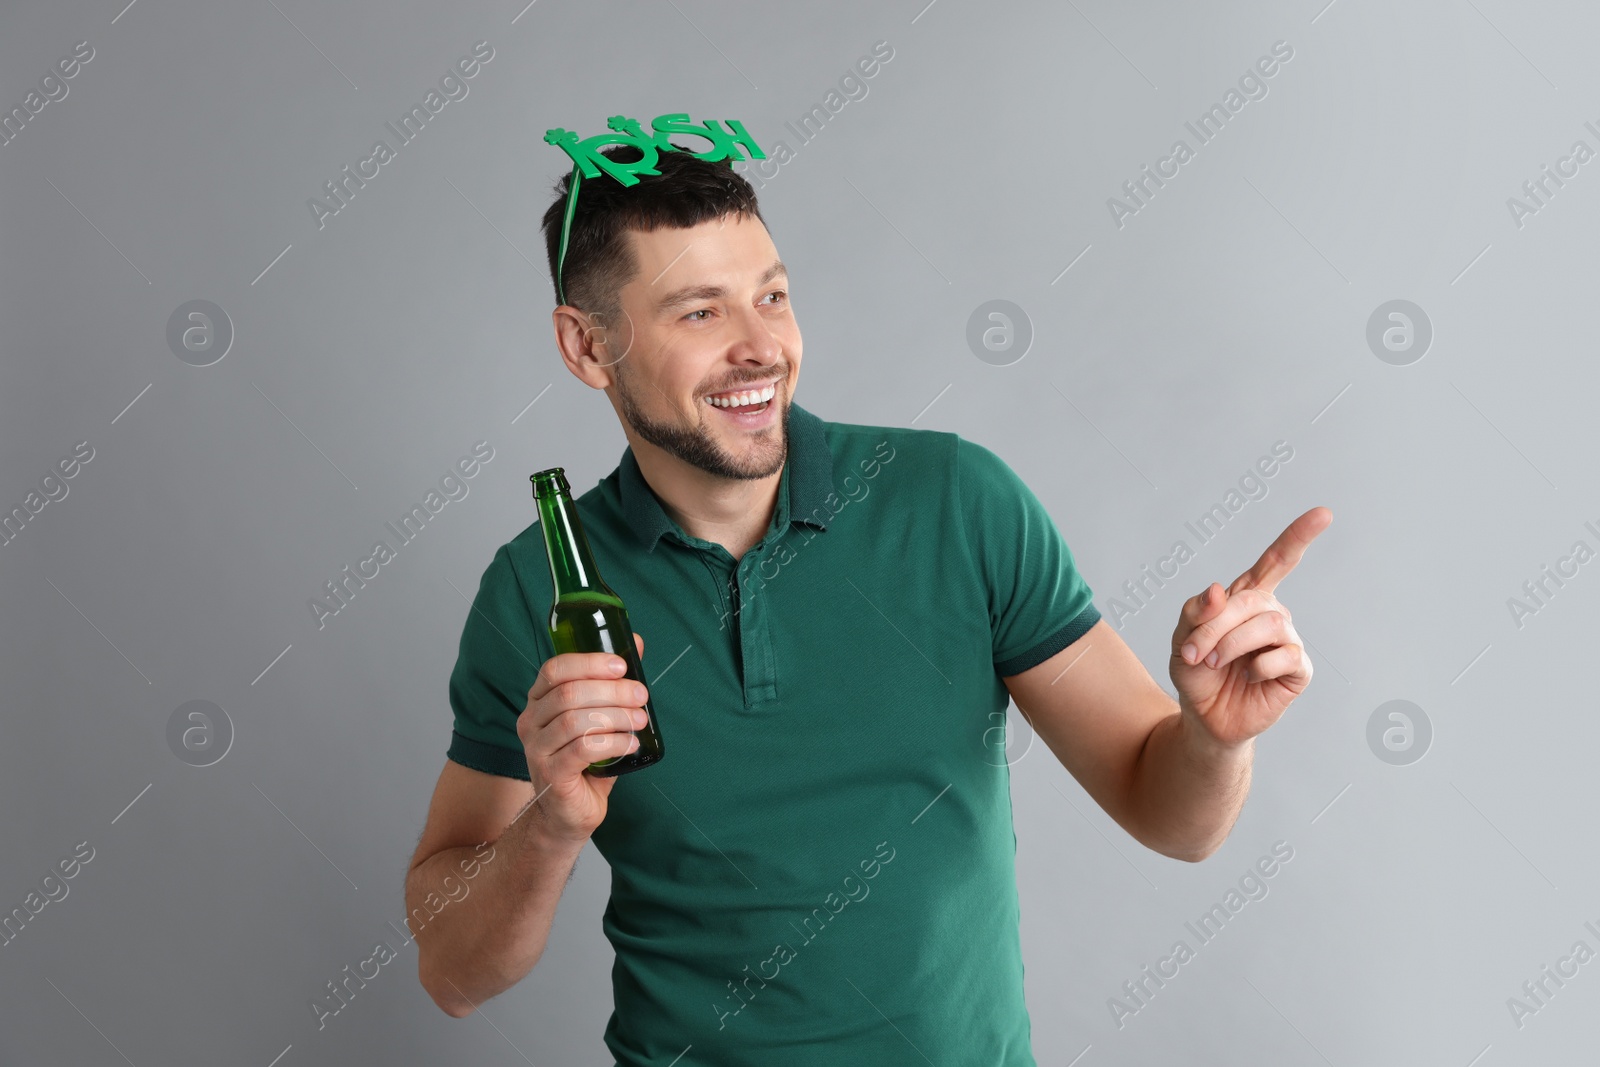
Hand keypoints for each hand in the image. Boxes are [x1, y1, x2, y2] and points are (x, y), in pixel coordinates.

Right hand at [516, 632, 648, 842]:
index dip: (589, 662)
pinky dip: (612, 743)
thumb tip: (635, 643)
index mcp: (538, 702)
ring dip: (615, 716)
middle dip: (611, 690)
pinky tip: (630, 744)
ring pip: (575, 720)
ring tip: (640, 721)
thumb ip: (612, 684)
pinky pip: (583, 749)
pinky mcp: (550, 774)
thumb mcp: (599, 718)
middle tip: (641, 695)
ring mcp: (536, 749)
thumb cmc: (585, 762)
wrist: (568, 813)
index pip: (554, 670)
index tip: (622, 665)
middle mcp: (530, 722)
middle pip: (569, 693)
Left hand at [1170, 508, 1330, 748]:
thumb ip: (1195, 612)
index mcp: (1247, 598)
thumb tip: (1218, 590)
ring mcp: (1288, 641)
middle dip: (1216, 625)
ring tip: (1213, 663)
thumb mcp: (1182, 639)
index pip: (1276, 561)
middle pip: (1253, 600)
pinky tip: (1246, 677)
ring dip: (1232, 644)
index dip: (1298, 537)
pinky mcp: (1297, 670)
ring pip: (1270, 624)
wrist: (1204, 717)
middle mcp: (1272, 614)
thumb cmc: (1196, 672)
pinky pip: (1285, 656)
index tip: (1323, 514)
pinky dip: (1257, 667)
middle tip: (1193, 652)